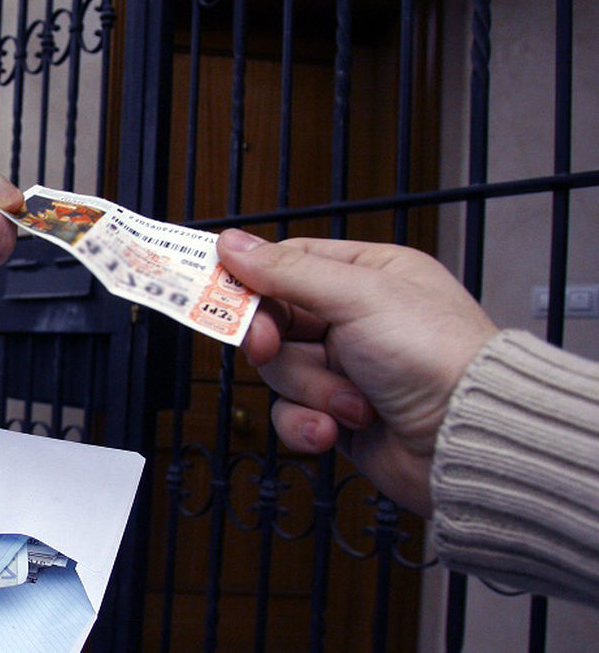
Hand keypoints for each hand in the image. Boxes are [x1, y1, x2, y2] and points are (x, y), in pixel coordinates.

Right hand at [217, 230, 498, 516]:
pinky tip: (337, 428)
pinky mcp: (339, 415)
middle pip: (272, 320)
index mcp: (367, 274)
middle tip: (269, 347)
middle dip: (273, 343)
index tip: (216, 292)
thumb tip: (233, 244)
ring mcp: (346, 369)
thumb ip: (288, 271)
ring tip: (352, 401)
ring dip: (309, 389)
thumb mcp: (358, 296)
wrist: (470, 442)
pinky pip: (291, 413)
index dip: (249, 281)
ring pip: (279, 371)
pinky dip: (308, 423)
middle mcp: (355, 318)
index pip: (286, 264)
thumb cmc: (439, 358)